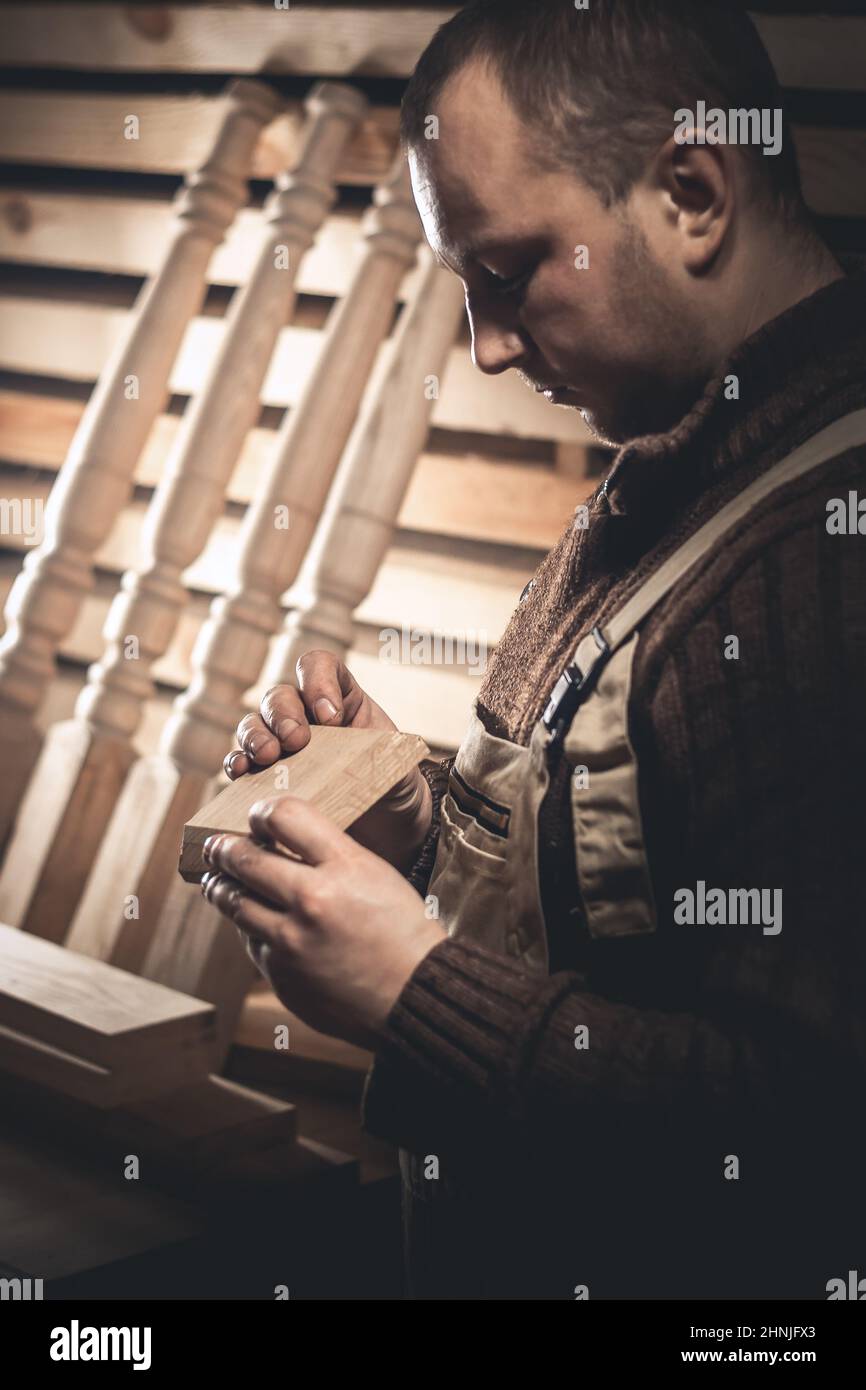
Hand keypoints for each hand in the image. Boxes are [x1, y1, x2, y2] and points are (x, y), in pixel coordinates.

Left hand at [200, 795, 445, 1050]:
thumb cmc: (400, 929)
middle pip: (244, 859)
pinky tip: (257, 924)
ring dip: (221, 887)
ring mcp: (292, 942)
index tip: (257, 816)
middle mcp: (312, 900)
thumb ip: (328, 854)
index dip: (263, 811)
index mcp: (344, 866)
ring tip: (218, 880)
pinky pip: (252, 943)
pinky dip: (252, 929)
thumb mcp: (375, 873)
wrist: (415, 995)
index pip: (284, 816)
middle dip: (223, 848)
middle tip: (215, 845)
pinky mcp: (281, 975)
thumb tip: (277, 839)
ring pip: (234, 903)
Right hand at [224, 651, 431, 872]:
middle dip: (283, 715)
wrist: (386, 823)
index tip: (332, 717)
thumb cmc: (393, 784)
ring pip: (253, 724)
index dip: (318, 682)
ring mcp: (279, 742)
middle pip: (279, 696)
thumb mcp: (396, 762)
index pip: (317, 666)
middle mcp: (304, 713)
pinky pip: (240, 760)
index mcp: (340, 696)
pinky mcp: (265, 776)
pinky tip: (241, 772)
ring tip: (266, 757)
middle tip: (296, 741)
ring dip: (255, 736)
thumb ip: (379, 752)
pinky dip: (236, 762)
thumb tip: (355, 756)